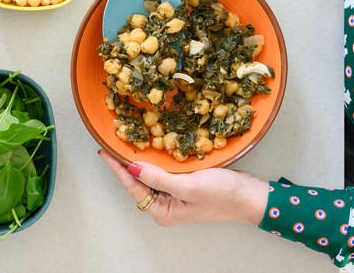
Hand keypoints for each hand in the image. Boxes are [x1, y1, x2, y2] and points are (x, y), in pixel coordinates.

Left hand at [98, 149, 268, 225]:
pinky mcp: (182, 183)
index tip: (104, 151)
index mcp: (163, 211)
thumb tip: (132, 167)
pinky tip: (148, 146)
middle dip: (125, 163)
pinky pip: (162, 169)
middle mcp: (165, 204)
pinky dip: (155, 158)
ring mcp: (173, 194)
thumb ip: (158, 178)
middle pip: (138, 181)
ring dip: (139, 159)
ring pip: (149, 174)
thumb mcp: (188, 186)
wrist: (249, 195)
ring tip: (124, 142)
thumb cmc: (222, 195)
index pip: (133, 186)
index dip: (117, 168)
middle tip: (112, 142)